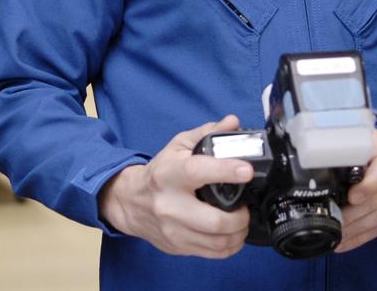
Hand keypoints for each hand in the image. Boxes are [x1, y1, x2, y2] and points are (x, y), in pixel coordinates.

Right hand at [98, 115, 252, 258]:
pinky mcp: (177, 246)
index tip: (246, 170)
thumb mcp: (178, 146)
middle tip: (245, 208)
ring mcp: (173, 230)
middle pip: (215, 220)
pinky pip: (212, 254)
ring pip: (217, 242)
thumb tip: (233, 123)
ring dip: (239, 234)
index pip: (198, 172)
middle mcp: (170, 205)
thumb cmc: (158, 173)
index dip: (226, 171)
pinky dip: (230, 246)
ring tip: (241, 222)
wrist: (130, 201)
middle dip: (240, 217)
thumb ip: (207, 133)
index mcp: (170, 175)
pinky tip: (232, 235)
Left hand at [335, 129, 376, 252]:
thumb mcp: (352, 135)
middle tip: (335, 221)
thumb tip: (310, 151)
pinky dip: (360, 237)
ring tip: (336, 236)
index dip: (369, 187)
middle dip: (355, 215)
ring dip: (357, 230)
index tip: (352, 196)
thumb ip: (337, 143)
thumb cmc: (360, 141)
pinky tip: (343, 243)